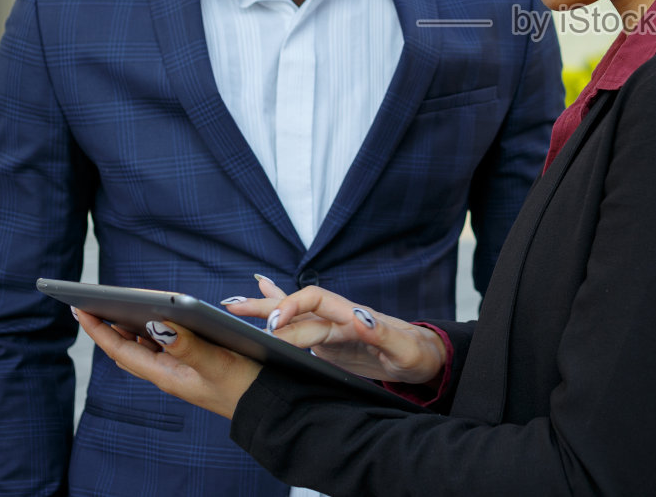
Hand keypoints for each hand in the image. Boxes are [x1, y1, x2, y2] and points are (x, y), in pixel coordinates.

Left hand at [73, 307, 261, 418]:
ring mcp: (179, 370)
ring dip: (128, 327)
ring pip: (143, 348)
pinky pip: (163, 346)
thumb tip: (157, 324)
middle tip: (92, 303)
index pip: (120, 350)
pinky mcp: (193, 365)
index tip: (78, 307)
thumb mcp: (217, 364)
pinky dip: (153, 330)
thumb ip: (188, 346)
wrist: (267, 406)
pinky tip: (155, 319)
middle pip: (126, 348)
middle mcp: (168, 373)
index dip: (98, 329)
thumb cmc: (245, 386)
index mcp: (166, 374)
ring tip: (115, 306)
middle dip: (107, 326)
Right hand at [221, 277, 444, 385]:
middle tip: (231, 310)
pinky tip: (263, 298)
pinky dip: (282, 310)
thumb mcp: (404, 349)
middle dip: (265, 308)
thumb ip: (382, 334)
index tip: (273, 325)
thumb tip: (359, 318)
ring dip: (264, 309)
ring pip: (293, 315)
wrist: (424, 356)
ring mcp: (333, 328)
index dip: (292, 308)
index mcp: (352, 315)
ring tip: (232, 304)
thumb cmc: (417, 353)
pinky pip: (301, 325)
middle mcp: (339, 317)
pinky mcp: (330, 341)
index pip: (315, 301)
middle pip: (296, 307)